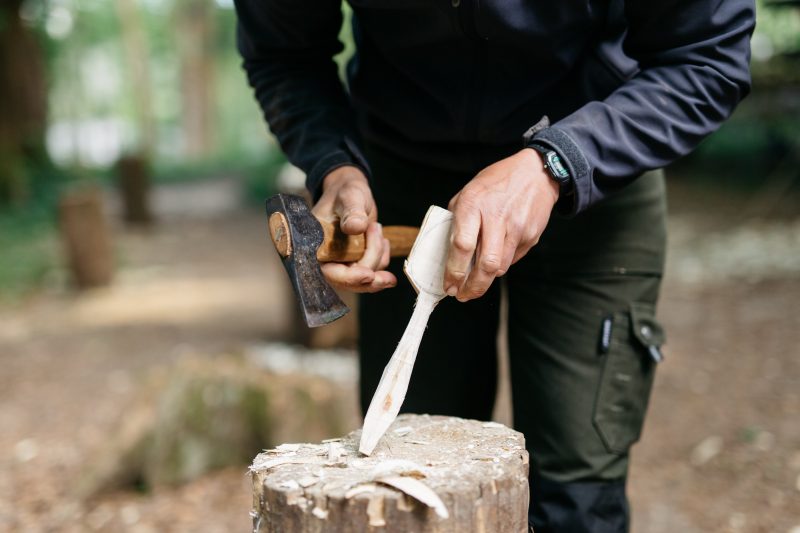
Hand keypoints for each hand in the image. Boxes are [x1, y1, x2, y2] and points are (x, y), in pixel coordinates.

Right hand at [311, 166, 396, 291]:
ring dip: (377, 258)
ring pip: (363, 277)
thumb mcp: (349, 196)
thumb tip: (355, 226)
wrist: (352, 192)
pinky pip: (373, 271)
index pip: (327, 271)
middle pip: (346, 281)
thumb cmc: (346, 192)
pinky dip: (382, 258)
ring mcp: (341, 261)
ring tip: (375, 228)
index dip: (347, 278)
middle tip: (388, 277)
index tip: (367, 274)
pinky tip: (382, 239)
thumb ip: (351, 211)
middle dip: (368, 279)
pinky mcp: (355, 262)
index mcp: (314, 245)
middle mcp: (325, 258)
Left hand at [443, 149, 558, 301]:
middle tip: (462, 295)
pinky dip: (501, 265)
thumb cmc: (496, 183)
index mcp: (474, 205)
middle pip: (486, 265)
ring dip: (486, 280)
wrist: (536, 173)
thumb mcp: (468, 192)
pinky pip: (513, 259)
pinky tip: (495, 257)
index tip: (448, 285)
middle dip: (473, 287)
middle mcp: (497, 218)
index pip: (462, 245)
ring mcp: (517, 228)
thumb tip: (448, 251)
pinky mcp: (531, 236)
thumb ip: (457, 219)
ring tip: (475, 283)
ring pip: (501, 268)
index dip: (454, 271)